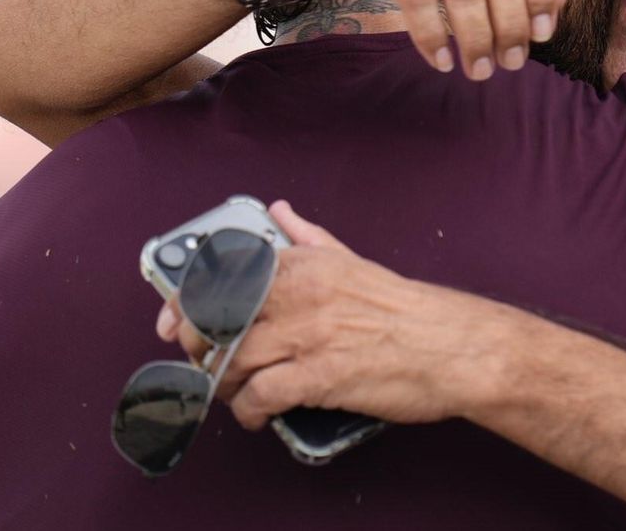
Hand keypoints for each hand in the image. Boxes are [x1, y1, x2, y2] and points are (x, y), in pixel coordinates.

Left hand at [157, 201, 519, 428]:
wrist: (451, 346)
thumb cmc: (406, 308)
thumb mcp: (352, 260)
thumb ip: (308, 237)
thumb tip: (280, 210)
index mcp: (304, 264)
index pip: (221, 275)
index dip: (185, 302)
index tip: (174, 322)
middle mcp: (299, 296)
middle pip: (217, 321)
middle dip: (198, 349)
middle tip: (204, 364)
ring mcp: (307, 337)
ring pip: (232, 362)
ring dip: (223, 385)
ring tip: (233, 393)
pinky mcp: (319, 378)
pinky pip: (260, 396)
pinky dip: (247, 411)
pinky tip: (255, 415)